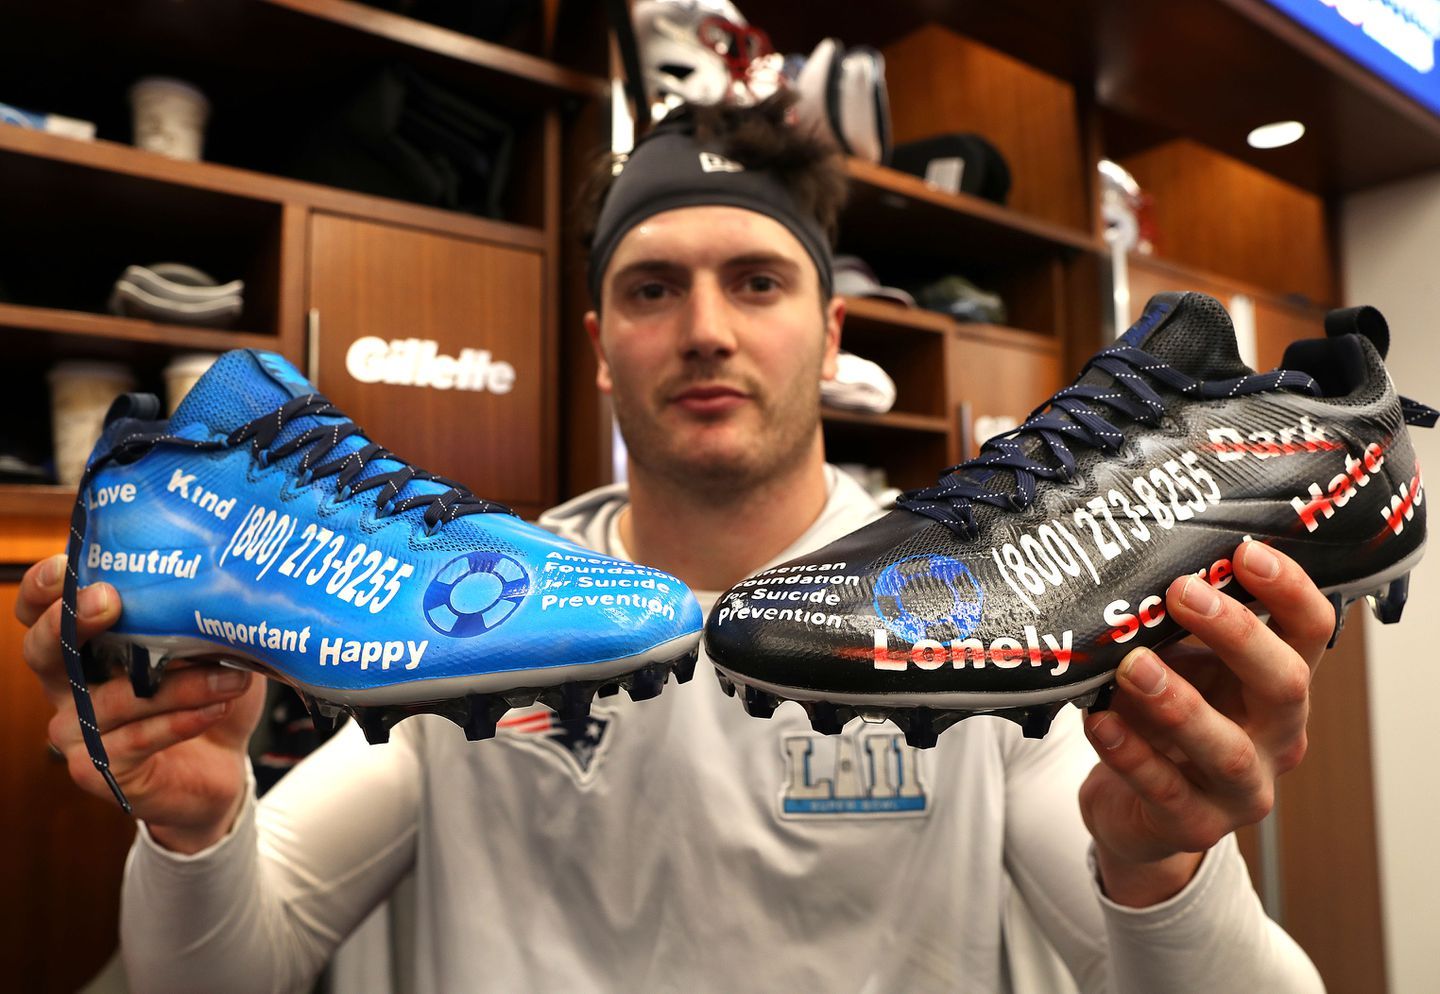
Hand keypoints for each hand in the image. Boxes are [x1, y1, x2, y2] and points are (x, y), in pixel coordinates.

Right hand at [18, 554, 267, 852]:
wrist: (224, 766)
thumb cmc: (209, 694)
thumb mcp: (212, 646)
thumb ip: (204, 614)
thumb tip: (226, 578)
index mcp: (85, 647)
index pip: (41, 611)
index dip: (45, 589)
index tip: (70, 564)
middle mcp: (68, 688)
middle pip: (42, 652)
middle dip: (70, 622)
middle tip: (110, 602)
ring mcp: (78, 734)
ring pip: (105, 702)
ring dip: (173, 686)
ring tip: (229, 677)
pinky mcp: (99, 771)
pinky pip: (131, 743)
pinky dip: (177, 723)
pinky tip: (214, 709)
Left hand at [1078, 541, 1328, 905]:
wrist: (1137, 814)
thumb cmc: (1163, 723)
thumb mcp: (1179, 667)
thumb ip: (1175, 629)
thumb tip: (1142, 567)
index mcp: (1279, 686)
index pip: (1311, 632)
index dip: (1288, 590)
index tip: (1244, 551)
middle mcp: (1276, 738)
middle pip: (1285, 684)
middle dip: (1236, 635)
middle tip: (1183, 591)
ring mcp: (1242, 790)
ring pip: (1229, 751)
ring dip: (1179, 703)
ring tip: (1133, 665)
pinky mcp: (1193, 825)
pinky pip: (1163, 789)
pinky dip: (1127, 753)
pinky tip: (1098, 720)